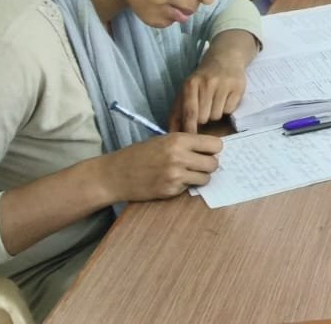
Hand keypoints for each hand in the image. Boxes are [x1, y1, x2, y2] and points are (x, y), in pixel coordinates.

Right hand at [91, 133, 221, 200]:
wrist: (115, 174)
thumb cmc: (139, 154)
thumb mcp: (163, 140)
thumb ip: (187, 143)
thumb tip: (213, 149)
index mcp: (178, 140)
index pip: (215, 144)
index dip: (213, 149)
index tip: (207, 152)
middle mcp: (179, 157)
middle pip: (214, 163)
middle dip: (208, 165)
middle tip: (197, 165)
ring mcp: (175, 175)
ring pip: (206, 178)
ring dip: (199, 177)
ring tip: (185, 173)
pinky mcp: (171, 190)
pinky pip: (190, 188)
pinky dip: (184, 186)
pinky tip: (170, 181)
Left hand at [169, 57, 245, 132]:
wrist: (224, 59)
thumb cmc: (202, 79)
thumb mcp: (187, 89)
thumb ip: (178, 110)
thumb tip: (172, 131)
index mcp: (191, 84)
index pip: (189, 112)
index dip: (189, 128)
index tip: (189, 139)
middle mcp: (207, 83)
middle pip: (203, 117)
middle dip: (203, 119)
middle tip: (205, 111)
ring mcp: (223, 85)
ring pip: (217, 115)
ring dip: (215, 114)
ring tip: (215, 103)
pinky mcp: (238, 87)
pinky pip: (230, 110)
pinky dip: (227, 109)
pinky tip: (226, 99)